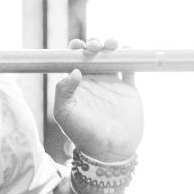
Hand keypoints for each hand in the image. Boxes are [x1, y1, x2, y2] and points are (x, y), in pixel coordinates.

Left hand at [52, 37, 143, 161]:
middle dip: (94, 44)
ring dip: (111, 46)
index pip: (73, 60)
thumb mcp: (65, 114)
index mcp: (77, 85)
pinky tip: (127, 50)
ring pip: (112, 57)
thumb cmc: (83, 134)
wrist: (110, 150)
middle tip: (95, 47)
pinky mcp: (128, 90)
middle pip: (94, 54)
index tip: (77, 46)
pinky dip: (130, 56)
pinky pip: (130, 68)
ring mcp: (112, 84)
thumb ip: (63, 91)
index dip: (75, 49)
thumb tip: (74, 70)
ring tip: (111, 45)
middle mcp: (93, 82)